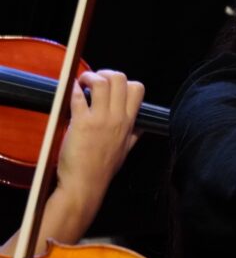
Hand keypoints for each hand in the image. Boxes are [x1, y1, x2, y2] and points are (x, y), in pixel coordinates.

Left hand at [56, 70, 143, 205]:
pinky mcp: (81, 122)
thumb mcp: (127, 150)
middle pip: (120, 79)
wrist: (86, 184)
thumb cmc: (104, 169)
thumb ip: (134, 135)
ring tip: (83, 82)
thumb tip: (142, 127)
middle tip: (96, 80)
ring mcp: (100, 119)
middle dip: (107, 73)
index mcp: (129, 122)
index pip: (137, 89)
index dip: (125, 82)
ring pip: (102, 82)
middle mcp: (117, 118)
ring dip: (90, 77)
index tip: (112, 88)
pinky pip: (79, 97)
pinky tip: (72, 90)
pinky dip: (74, 89)